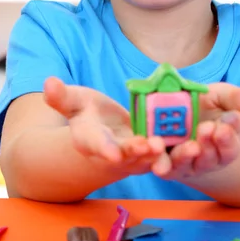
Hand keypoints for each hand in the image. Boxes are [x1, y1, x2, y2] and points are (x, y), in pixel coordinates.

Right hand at [44, 77, 166, 174]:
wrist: (104, 133)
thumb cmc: (88, 114)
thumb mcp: (75, 102)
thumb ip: (62, 97)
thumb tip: (47, 81)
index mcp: (90, 140)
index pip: (95, 145)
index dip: (104, 148)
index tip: (112, 153)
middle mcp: (112, 153)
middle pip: (124, 154)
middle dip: (136, 151)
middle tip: (149, 145)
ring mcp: (134, 157)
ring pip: (147, 159)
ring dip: (158, 155)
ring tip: (167, 146)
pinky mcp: (153, 154)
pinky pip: (165, 156)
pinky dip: (177, 152)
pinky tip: (192, 145)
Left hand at [151, 83, 239, 179]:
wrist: (177, 114)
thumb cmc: (204, 104)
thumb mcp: (220, 96)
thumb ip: (235, 98)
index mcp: (230, 140)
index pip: (234, 142)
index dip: (230, 134)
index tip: (227, 123)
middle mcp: (212, 157)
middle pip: (213, 157)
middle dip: (210, 143)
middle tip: (207, 128)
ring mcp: (190, 163)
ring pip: (190, 164)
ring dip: (188, 155)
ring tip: (189, 145)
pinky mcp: (168, 165)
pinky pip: (165, 168)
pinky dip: (161, 165)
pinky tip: (157, 158)